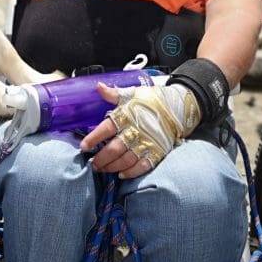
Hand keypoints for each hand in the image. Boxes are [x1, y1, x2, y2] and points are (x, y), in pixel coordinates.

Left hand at [80, 82, 200, 178]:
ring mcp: (147, 143)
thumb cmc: (151, 100)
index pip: (107, 128)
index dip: (94, 138)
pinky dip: (131, 172)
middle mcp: (136, 131)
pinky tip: (121, 175)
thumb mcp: (131, 93)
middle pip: (115, 148)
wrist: (177, 107)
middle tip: (92, 164)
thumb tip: (98, 86)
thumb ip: (113, 94)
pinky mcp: (157, 152)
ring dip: (112, 166)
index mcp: (127, 116)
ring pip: (126, 159)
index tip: (84, 146)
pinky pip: (143, 165)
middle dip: (101, 158)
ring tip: (103, 169)